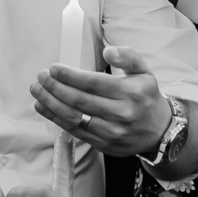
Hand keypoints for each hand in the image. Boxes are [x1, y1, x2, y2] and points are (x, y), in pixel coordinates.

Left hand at [31, 45, 169, 157]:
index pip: (92, 83)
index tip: (53, 68)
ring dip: (50, 104)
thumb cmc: (146, 97)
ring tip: (37, 91)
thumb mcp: (145, 72)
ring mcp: (111, 132)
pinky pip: (75, 131)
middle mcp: (121, 114)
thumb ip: (128, 57)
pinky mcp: (103, 145)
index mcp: (130, 92)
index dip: (69, 76)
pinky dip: (56, 119)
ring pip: (74, 118)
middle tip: (40, 77)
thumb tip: (108, 51)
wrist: (160, 132)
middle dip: (55, 88)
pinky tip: (44, 107)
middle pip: (79, 101)